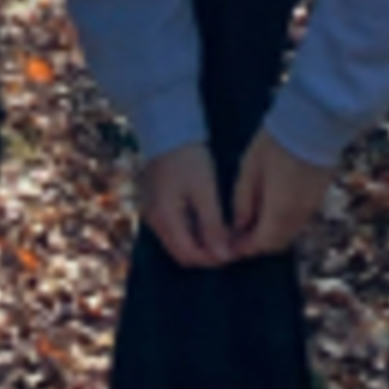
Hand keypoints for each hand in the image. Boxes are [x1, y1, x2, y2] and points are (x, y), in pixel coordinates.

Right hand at [137, 142, 235, 268]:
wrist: (167, 128)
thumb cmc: (188, 158)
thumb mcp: (205, 191)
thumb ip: (213, 226)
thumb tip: (223, 256)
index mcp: (164, 219)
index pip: (189, 256)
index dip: (212, 260)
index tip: (235, 253)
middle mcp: (154, 221)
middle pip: (181, 252)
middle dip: (207, 254)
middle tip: (231, 246)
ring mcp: (153, 213)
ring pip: (178, 242)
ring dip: (200, 244)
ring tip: (223, 235)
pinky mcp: (156, 204)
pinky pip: (174, 229)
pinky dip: (192, 232)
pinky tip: (208, 223)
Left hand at [228, 132, 332, 256]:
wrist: (313, 124)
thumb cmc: (274, 144)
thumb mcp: (249, 169)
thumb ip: (243, 201)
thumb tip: (239, 224)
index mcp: (279, 213)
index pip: (261, 244)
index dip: (244, 248)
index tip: (230, 244)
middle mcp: (298, 217)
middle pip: (277, 243)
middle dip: (258, 243)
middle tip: (240, 234)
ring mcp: (312, 208)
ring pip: (289, 233)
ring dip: (271, 233)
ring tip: (253, 220)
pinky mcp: (319, 198)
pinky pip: (298, 220)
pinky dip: (283, 222)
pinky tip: (271, 208)